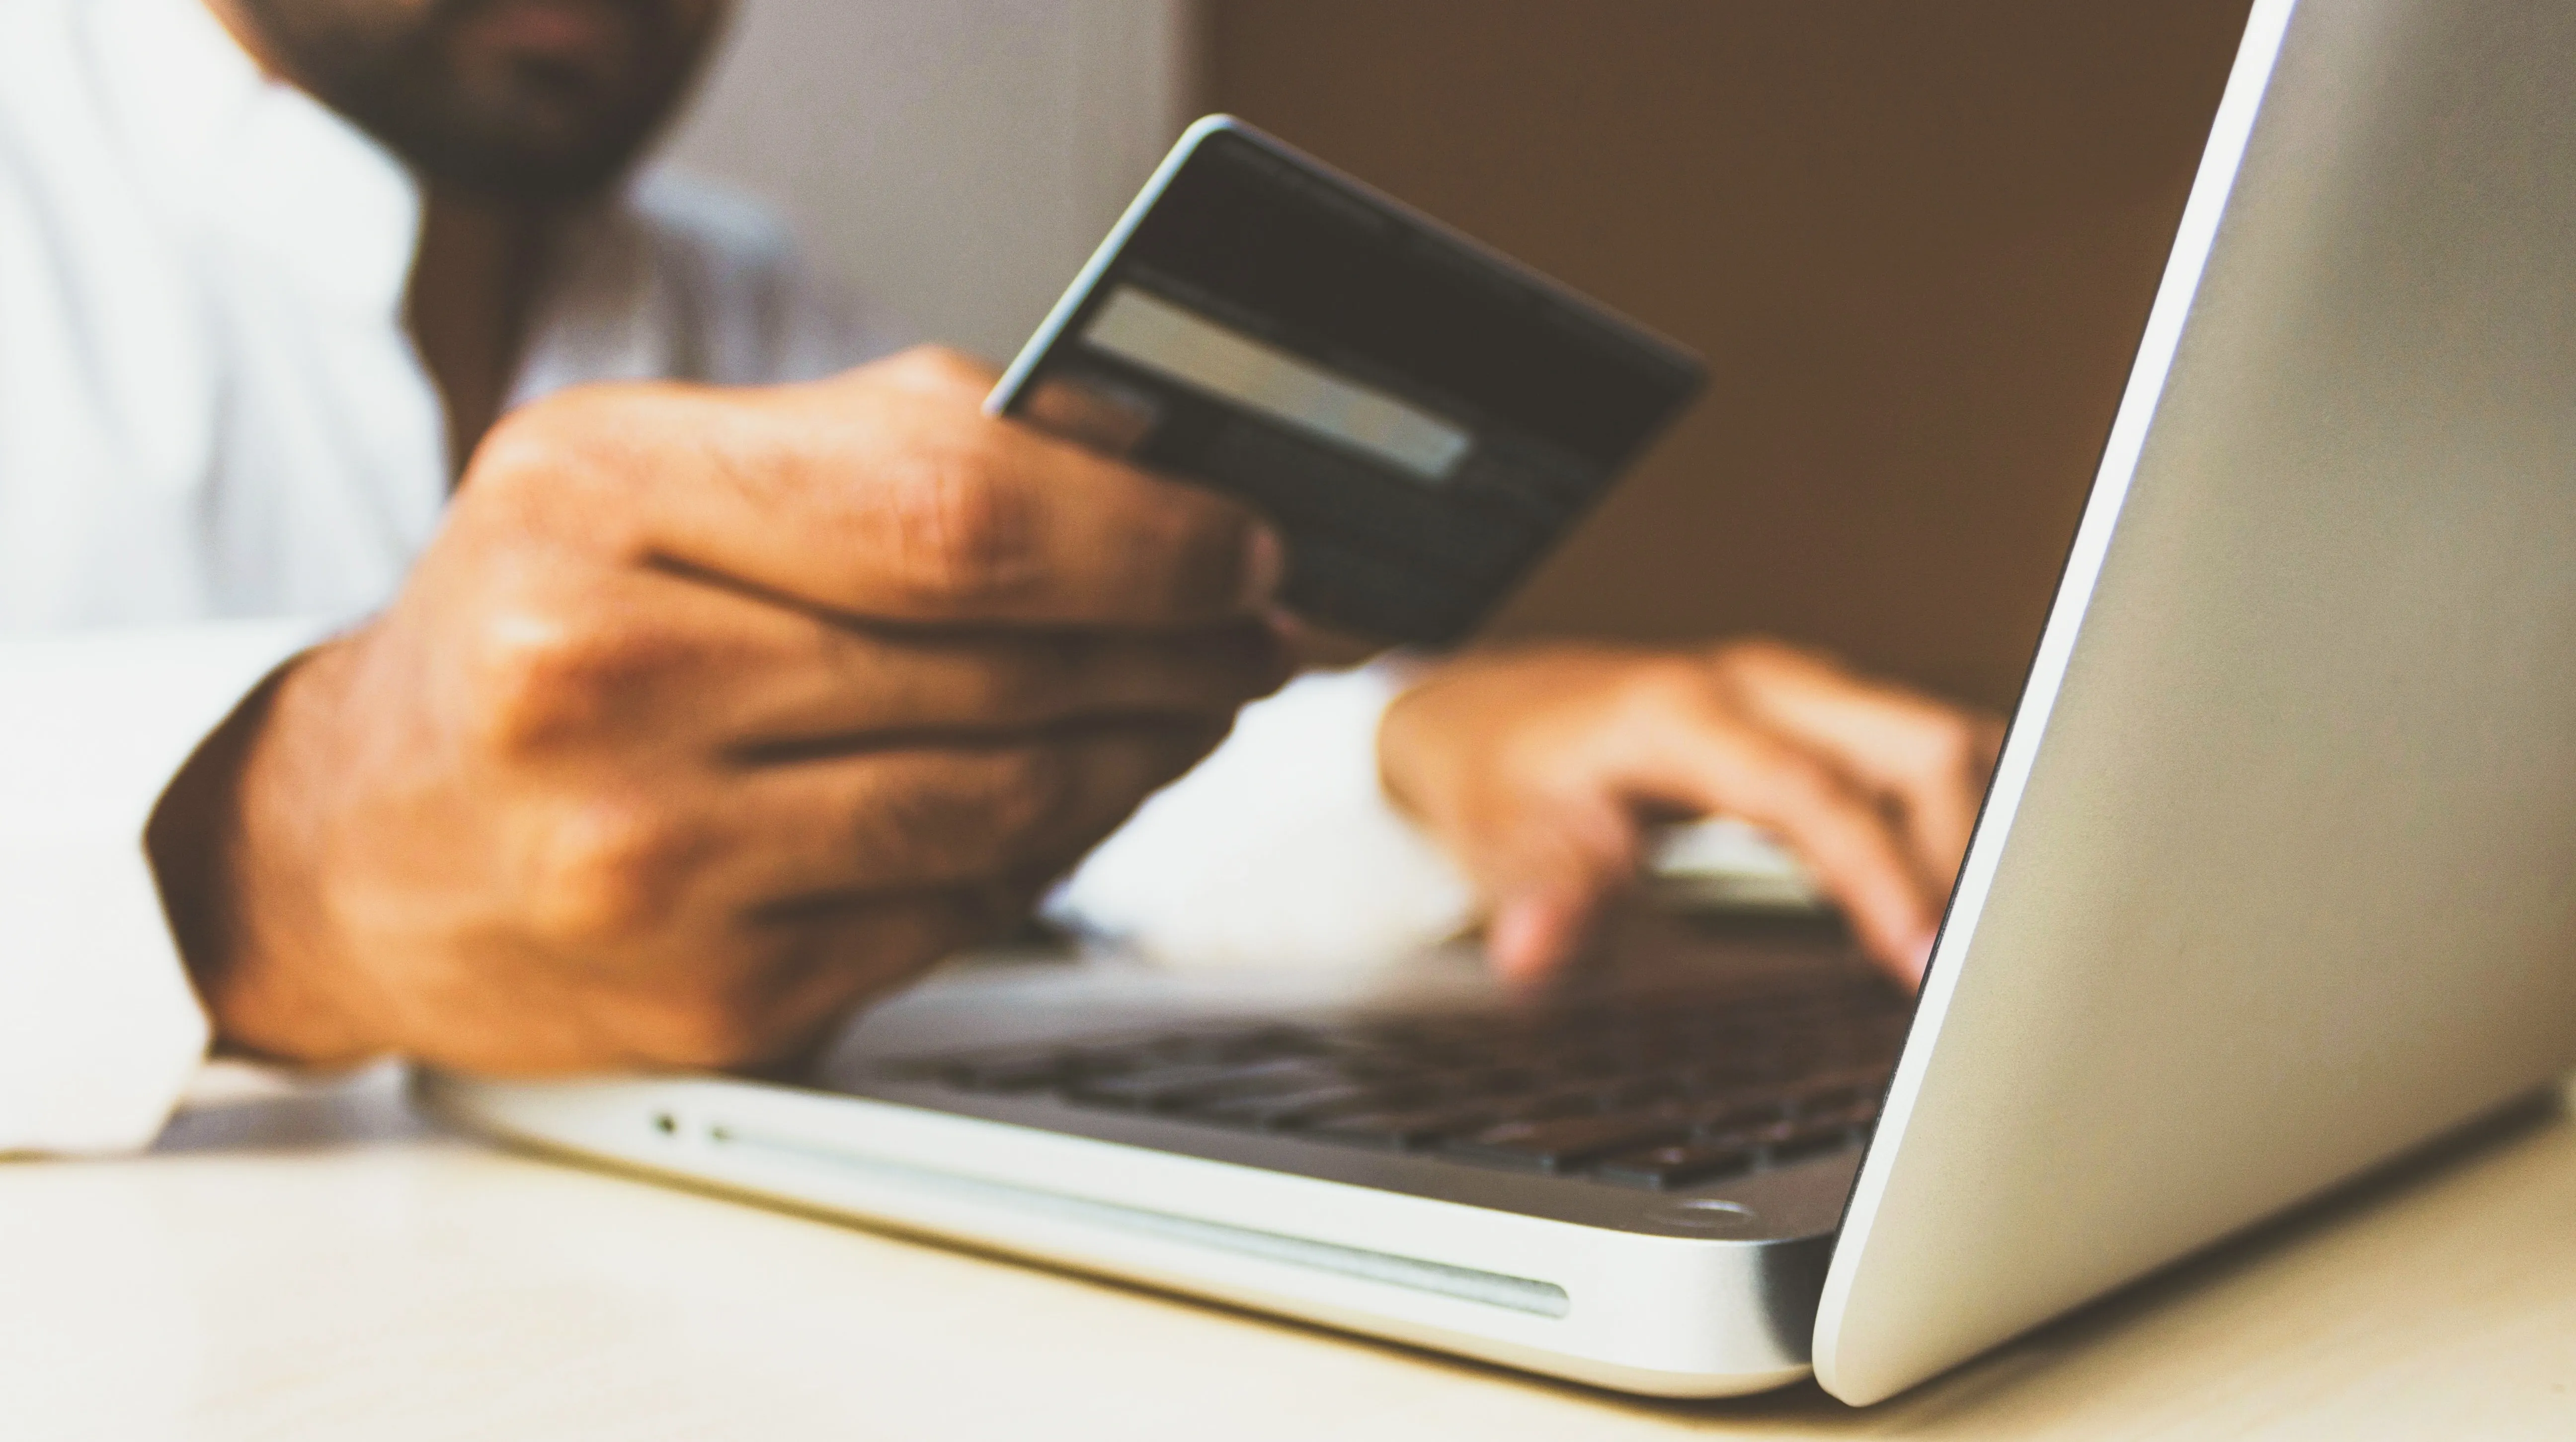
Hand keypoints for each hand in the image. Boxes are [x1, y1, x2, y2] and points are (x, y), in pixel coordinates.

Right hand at [151, 347, 1289, 1072]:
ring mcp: (653, 862)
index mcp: (596, 498)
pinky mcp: (712, 997)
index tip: (1244, 539)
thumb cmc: (532, 626)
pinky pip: (957, 912)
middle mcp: (603, 681)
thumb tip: (1141, 466)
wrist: (352, 846)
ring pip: (1005, 803)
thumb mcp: (649, 469)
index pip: (954, 510)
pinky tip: (1079, 797)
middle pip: (1002, 659)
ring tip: (1193, 704)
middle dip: (1178, 642)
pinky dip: (1051, 851)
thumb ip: (883, 445)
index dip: (1144, 531)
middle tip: (1258, 627)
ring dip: (1142, 751)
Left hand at [1377, 640, 2001, 987]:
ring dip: (1982, 832)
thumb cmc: (1502, 773)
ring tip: (2003, 940)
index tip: (1923, 959)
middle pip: (1917, 744)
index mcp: (1685, 712)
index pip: (1814, 793)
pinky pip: (1923, 756)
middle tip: (1988, 966)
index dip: (1880, 875)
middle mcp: (1759, 685)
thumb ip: (1538, 890)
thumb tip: (1534, 949)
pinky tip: (1973, 893)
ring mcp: (1800, 692)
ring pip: (1938, 741)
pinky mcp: (1821, 716)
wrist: (1490, 712)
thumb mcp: (1498, 835)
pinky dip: (1963, 818)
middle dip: (1971, 851)